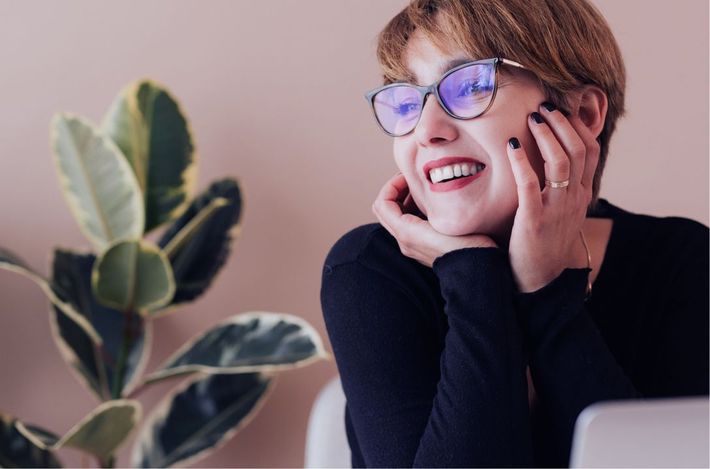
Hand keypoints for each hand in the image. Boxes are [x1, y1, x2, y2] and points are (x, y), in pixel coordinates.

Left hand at [372, 173, 497, 266]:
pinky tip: (431, 204)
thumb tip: (418, 185)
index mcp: (405, 232)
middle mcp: (403, 240)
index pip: (382, 203)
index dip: (392, 185)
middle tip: (413, 180)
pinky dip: (413, 210)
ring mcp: (411, 245)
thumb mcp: (443, 219)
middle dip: (395, 191)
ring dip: (404, 200)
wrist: (476, 271)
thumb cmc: (465, 244)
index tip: (409, 176)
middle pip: (385, 209)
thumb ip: (425, 203)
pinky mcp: (422, 246)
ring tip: (424, 190)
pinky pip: (408, 224)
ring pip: (396, 216)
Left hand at [506, 103, 598, 291]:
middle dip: (562, 122)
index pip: (590, 150)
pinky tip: (511, 145)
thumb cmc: (543, 241)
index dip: (578, 125)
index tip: (561, 108)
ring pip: (561, 161)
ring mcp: (556, 209)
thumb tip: (551, 156)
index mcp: (581, 194)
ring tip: (533, 117)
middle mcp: (573, 198)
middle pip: (578, 149)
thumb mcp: (561, 210)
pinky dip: (522, 161)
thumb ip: (561, 185)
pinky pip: (530, 184)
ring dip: (547, 134)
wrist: (538, 280)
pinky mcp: (534, 220)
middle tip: (544, 105)